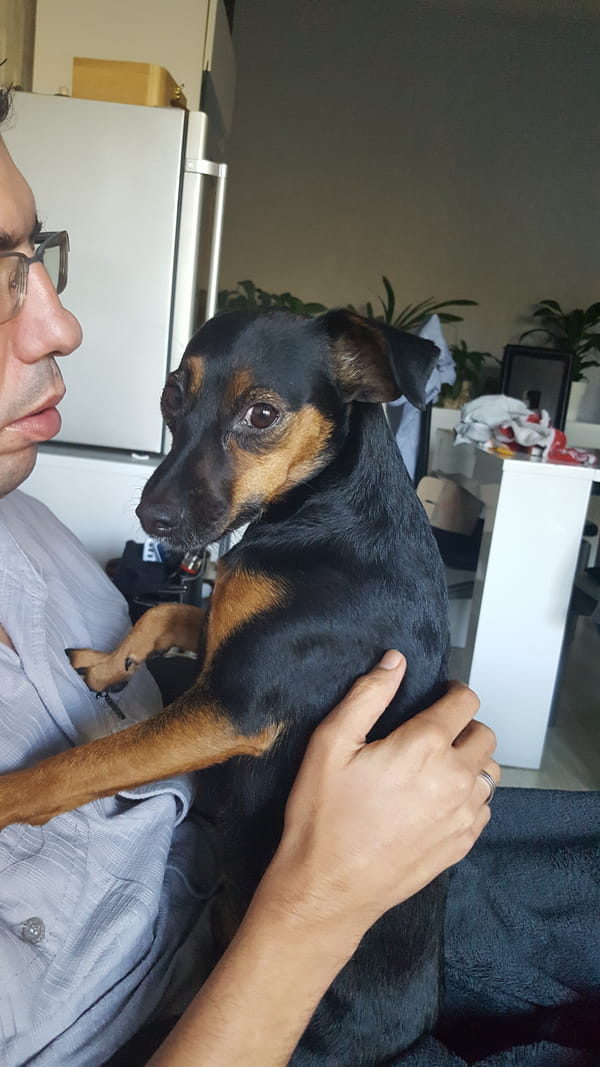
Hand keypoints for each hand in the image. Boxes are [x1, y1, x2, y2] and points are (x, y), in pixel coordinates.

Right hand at [257, 650, 497, 945]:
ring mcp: (462, 815)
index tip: (439, 696)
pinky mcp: (461, 844)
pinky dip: (468, 798)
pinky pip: (483, 809)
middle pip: (484, 735)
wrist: (328, 887)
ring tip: (437, 768)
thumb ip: (367, 696)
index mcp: (425, 745)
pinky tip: (437, 801)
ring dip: (469, 763)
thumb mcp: (331, 744)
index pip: (465, 702)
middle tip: (434, 733)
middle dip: (463, 726)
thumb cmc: (324, 814)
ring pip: (488, 773)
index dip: (453, 693)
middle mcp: (455, 778)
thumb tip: (395, 661)